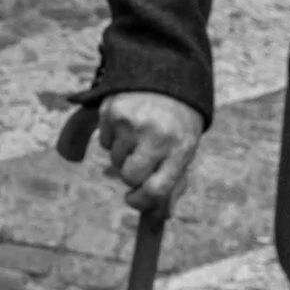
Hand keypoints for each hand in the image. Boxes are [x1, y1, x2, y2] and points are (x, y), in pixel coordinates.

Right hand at [94, 91, 204, 216]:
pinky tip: (127, 123)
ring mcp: (134, 123)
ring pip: (114, 159)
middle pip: (129, 177)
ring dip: (122, 154)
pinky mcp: (113, 110)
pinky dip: (112, 137)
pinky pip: (104, 141)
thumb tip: (161, 217)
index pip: (156, 190)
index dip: (141, 202)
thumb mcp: (184, 148)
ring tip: (138, 134)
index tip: (133, 200)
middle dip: (129, 177)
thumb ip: (174, 183)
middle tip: (137, 162)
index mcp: (181, 149)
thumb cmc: (178, 121)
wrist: (167, 72)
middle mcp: (157, 136)